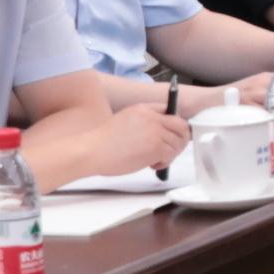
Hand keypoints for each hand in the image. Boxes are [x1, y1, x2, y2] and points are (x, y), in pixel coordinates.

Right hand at [31, 105, 190, 188]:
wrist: (92, 151)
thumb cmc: (103, 142)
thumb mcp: (126, 121)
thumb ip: (145, 122)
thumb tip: (164, 134)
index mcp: (143, 108)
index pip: (171, 111)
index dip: (174, 126)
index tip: (170, 136)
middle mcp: (152, 117)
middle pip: (182, 126)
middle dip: (180, 140)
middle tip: (169, 151)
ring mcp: (155, 131)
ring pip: (179, 142)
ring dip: (171, 154)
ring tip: (156, 160)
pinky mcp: (156, 146)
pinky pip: (171, 154)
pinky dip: (166, 162)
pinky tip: (153, 165)